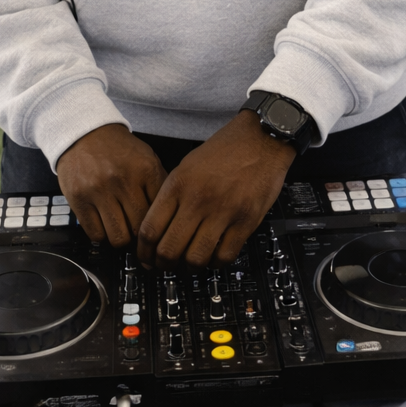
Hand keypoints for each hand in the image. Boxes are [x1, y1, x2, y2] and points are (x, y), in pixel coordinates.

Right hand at [56, 124, 166, 248]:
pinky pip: (96, 234)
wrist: (85, 133)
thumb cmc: (118, 149)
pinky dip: (102, 235)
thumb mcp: (146, 159)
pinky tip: (105, 224)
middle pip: (139, 229)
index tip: (157, 232)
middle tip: (138, 235)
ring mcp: (99, 190)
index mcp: (145, 170)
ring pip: (118, 237)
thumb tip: (169, 218)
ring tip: (121, 229)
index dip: (159, 227)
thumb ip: (158, 186)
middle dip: (140, 237)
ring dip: (121, 238)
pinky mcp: (79, 199)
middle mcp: (123, 180)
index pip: (160, 212)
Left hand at [136, 110, 294, 268]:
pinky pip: (225, 256)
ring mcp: (222, 212)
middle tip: (165, 265)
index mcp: (179, 184)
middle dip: (163, 264)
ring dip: (189, 267)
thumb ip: (172, 195)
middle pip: (169, 249)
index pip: (150, 229)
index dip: (144, 251)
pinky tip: (214, 257)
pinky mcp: (245, 221)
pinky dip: (216, 263)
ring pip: (195, 258)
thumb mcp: (188, 165)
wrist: (261, 138)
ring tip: (190, 263)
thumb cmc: (226, 149)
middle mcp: (198, 199)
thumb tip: (158, 227)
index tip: (146, 257)